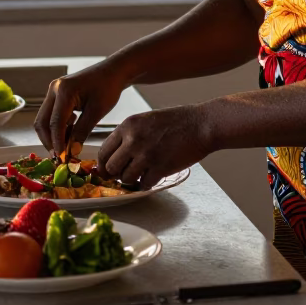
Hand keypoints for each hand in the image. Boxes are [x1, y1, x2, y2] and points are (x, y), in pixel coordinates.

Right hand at [34, 61, 127, 155]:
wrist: (112, 71)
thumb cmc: (108, 88)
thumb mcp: (97, 112)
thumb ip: (82, 131)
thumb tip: (72, 152)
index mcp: (64, 91)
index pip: (55, 123)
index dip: (57, 143)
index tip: (62, 158)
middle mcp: (54, 89)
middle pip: (42, 122)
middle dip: (49, 141)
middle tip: (60, 156)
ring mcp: (54, 91)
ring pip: (45, 119)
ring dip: (53, 135)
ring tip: (68, 146)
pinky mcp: (57, 95)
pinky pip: (51, 114)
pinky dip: (58, 127)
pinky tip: (71, 132)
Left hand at [98, 105, 212, 189]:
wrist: (201, 124)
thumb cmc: (177, 121)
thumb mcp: (146, 120)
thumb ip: (129, 135)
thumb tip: (116, 155)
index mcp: (128, 126)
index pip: (104, 151)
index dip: (104, 164)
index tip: (107, 171)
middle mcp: (133, 140)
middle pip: (111, 167)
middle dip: (117, 174)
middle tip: (125, 174)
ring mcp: (146, 155)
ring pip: (125, 178)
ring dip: (132, 180)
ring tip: (142, 174)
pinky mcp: (160, 167)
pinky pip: (144, 184)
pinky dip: (146, 184)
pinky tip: (153, 177)